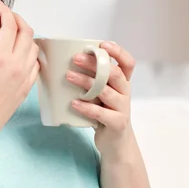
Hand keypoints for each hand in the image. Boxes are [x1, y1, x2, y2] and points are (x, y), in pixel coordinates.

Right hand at [0, 1, 39, 138]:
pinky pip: (34, 64)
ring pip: (33, 47)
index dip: (6, 12)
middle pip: (27, 32)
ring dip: (25, 36)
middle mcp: (16, 65)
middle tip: (6, 16)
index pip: (10, 26)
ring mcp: (24, 77)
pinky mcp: (27, 88)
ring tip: (12, 33)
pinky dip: (29, 53)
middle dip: (18, 20)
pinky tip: (17, 54)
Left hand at [66, 41, 135, 160]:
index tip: (102, 44)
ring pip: (106, 91)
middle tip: (75, 58)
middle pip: (113, 74)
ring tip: (68, 76)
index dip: (118, 52)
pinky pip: (101, 113)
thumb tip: (61, 63)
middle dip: (94, 64)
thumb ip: (91, 80)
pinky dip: (86, 107)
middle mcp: (125, 93)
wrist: (115, 143)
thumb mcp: (100, 94)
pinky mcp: (117, 123)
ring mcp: (123, 108)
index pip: (128, 63)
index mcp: (122, 83)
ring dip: (86, 82)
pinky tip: (74, 103)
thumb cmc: (103, 112)